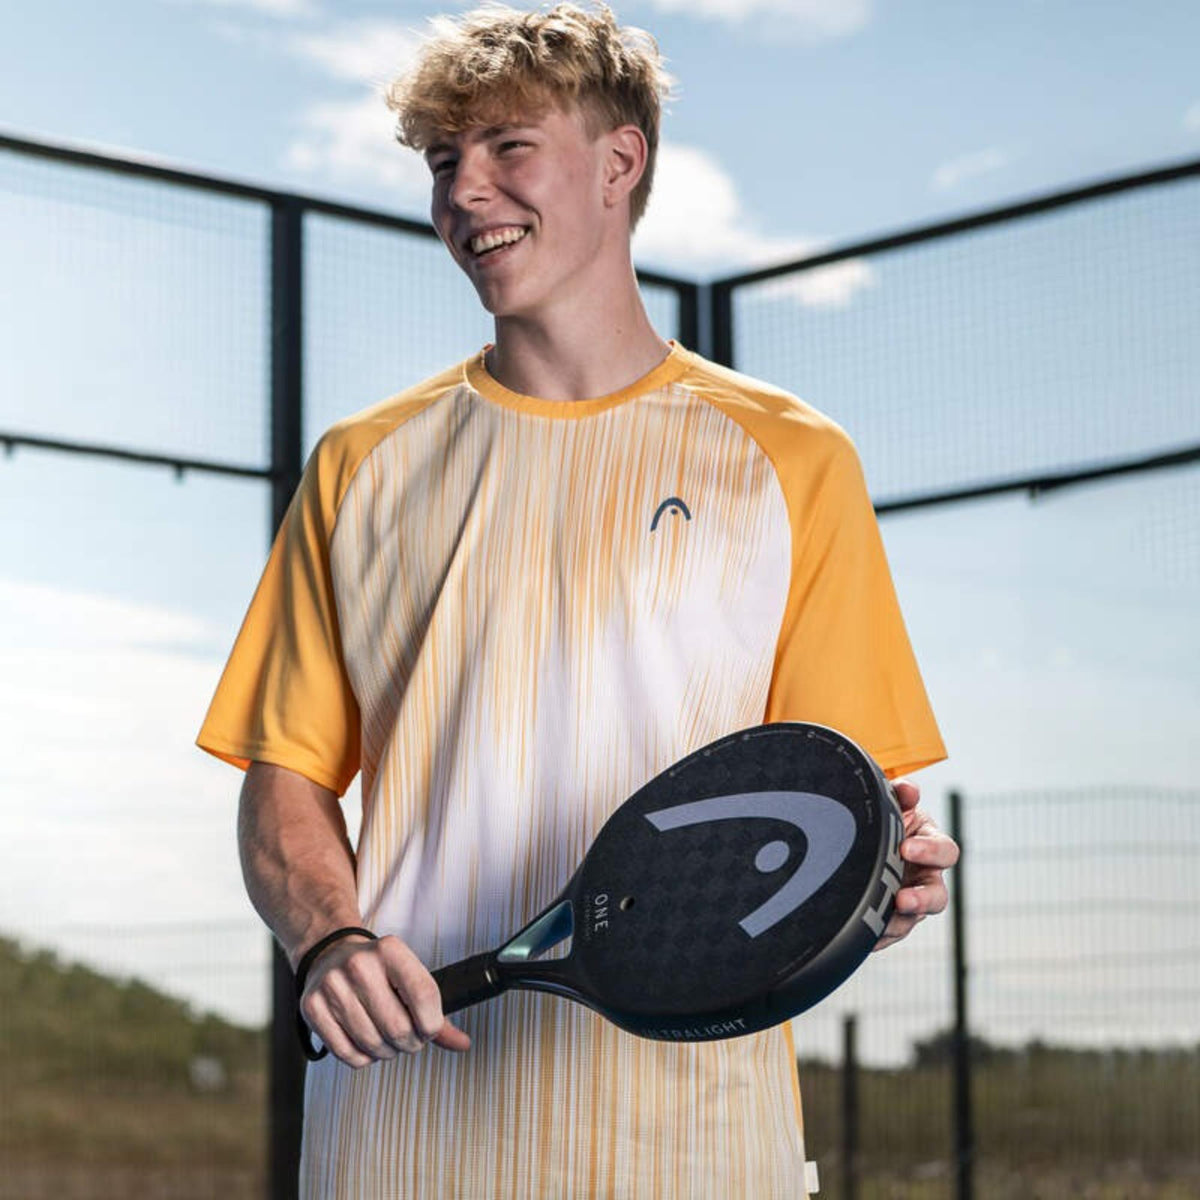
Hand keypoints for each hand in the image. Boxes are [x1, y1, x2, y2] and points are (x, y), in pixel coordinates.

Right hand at [298, 934, 470, 1067]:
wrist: (329, 954)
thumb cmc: (378, 971)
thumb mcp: (408, 975)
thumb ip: (435, 1010)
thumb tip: (463, 1043)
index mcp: (390, 950)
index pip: (424, 995)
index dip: (432, 1024)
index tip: (429, 1028)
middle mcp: (359, 965)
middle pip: (399, 1028)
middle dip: (410, 1043)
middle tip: (409, 1037)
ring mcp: (333, 986)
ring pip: (374, 1045)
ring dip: (387, 1052)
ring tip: (387, 1038)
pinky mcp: (312, 1008)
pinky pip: (349, 1055)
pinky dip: (364, 1058)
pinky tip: (366, 1041)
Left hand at [872, 780, 958, 951]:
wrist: (853, 839)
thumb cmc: (881, 819)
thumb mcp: (891, 804)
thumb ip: (900, 795)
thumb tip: (909, 789)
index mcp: (930, 846)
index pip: (945, 852)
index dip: (930, 851)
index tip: (906, 847)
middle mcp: (924, 877)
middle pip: (937, 896)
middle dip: (922, 899)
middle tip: (902, 898)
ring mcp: (908, 901)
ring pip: (911, 921)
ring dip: (898, 923)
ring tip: (880, 924)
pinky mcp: (889, 920)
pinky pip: (887, 934)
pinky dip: (878, 936)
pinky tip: (865, 935)